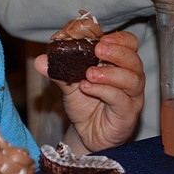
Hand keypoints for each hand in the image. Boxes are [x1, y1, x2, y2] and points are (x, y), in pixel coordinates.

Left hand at [34, 31, 143, 153]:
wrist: (86, 134)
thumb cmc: (84, 105)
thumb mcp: (69, 85)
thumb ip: (58, 71)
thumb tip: (40, 60)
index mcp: (117, 64)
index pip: (129, 44)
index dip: (118, 39)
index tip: (100, 39)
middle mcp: (130, 78)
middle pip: (134, 59)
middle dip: (116, 52)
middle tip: (97, 50)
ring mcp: (131, 96)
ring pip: (131, 79)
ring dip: (109, 73)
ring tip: (89, 74)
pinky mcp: (128, 113)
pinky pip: (121, 99)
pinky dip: (104, 91)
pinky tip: (87, 88)